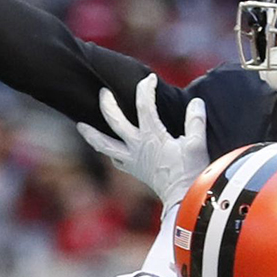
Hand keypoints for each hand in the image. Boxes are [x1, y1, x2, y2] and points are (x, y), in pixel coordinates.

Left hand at [75, 76, 208, 207]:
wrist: (182, 199)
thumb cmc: (190, 172)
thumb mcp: (196, 144)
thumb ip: (195, 121)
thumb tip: (196, 102)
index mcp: (152, 136)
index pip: (144, 106)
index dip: (145, 89)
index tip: (149, 78)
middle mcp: (136, 146)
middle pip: (114, 120)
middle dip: (107, 104)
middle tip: (102, 92)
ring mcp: (131, 159)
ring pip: (104, 144)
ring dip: (91, 134)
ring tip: (80, 125)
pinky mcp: (133, 170)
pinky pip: (115, 159)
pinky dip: (108, 151)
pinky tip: (106, 148)